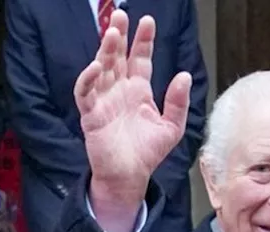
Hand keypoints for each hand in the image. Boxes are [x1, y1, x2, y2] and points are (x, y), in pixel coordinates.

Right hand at [74, 11, 190, 214]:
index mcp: (138, 90)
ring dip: (105, 50)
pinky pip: (85, 92)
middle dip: (118, 35)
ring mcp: (104, 100)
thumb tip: (184, 75)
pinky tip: (96, 66)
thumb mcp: (172, 127)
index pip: (140, 58)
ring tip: (111, 33)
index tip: (147, 21)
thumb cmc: (148, 153)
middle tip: (120, 16)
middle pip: (117, 56)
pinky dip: (88, 79)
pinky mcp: (91, 114)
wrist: (130, 177)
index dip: (142, 40)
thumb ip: (178, 102)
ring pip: (101, 68)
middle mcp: (119, 91)